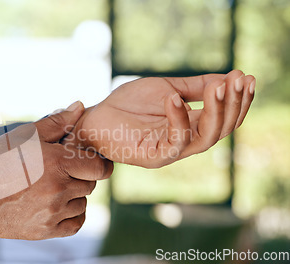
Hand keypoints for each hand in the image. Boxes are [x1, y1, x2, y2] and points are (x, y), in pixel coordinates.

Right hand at [0, 102, 112, 239]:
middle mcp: (58, 189)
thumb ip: (57, 122)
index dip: (97, 163)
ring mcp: (52, 212)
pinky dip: (71, 215)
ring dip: (73, 195)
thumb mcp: (25, 136)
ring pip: (81, 203)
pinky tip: (56, 205)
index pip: (99, 167)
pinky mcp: (44, 230)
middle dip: (79, 176)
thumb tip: (80, 106)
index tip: (90, 162)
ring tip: (50, 188)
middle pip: (89, 184)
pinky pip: (74, 224)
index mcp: (57, 162)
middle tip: (59, 172)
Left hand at [64, 70, 254, 167]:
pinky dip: (179, 119)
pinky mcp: (152, 157)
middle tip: (238, 81)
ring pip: (205, 138)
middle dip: (233, 105)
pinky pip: (175, 142)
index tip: (247, 76)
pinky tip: (175, 98)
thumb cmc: (128, 104)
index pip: (224, 118)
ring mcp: (169, 152)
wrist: (95, 117)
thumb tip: (228, 77)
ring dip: (215, 112)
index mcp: (190, 126)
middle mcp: (184, 142)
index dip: (238, 100)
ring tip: (218, 87)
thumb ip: (195, 86)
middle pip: (220, 129)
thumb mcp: (166, 88)